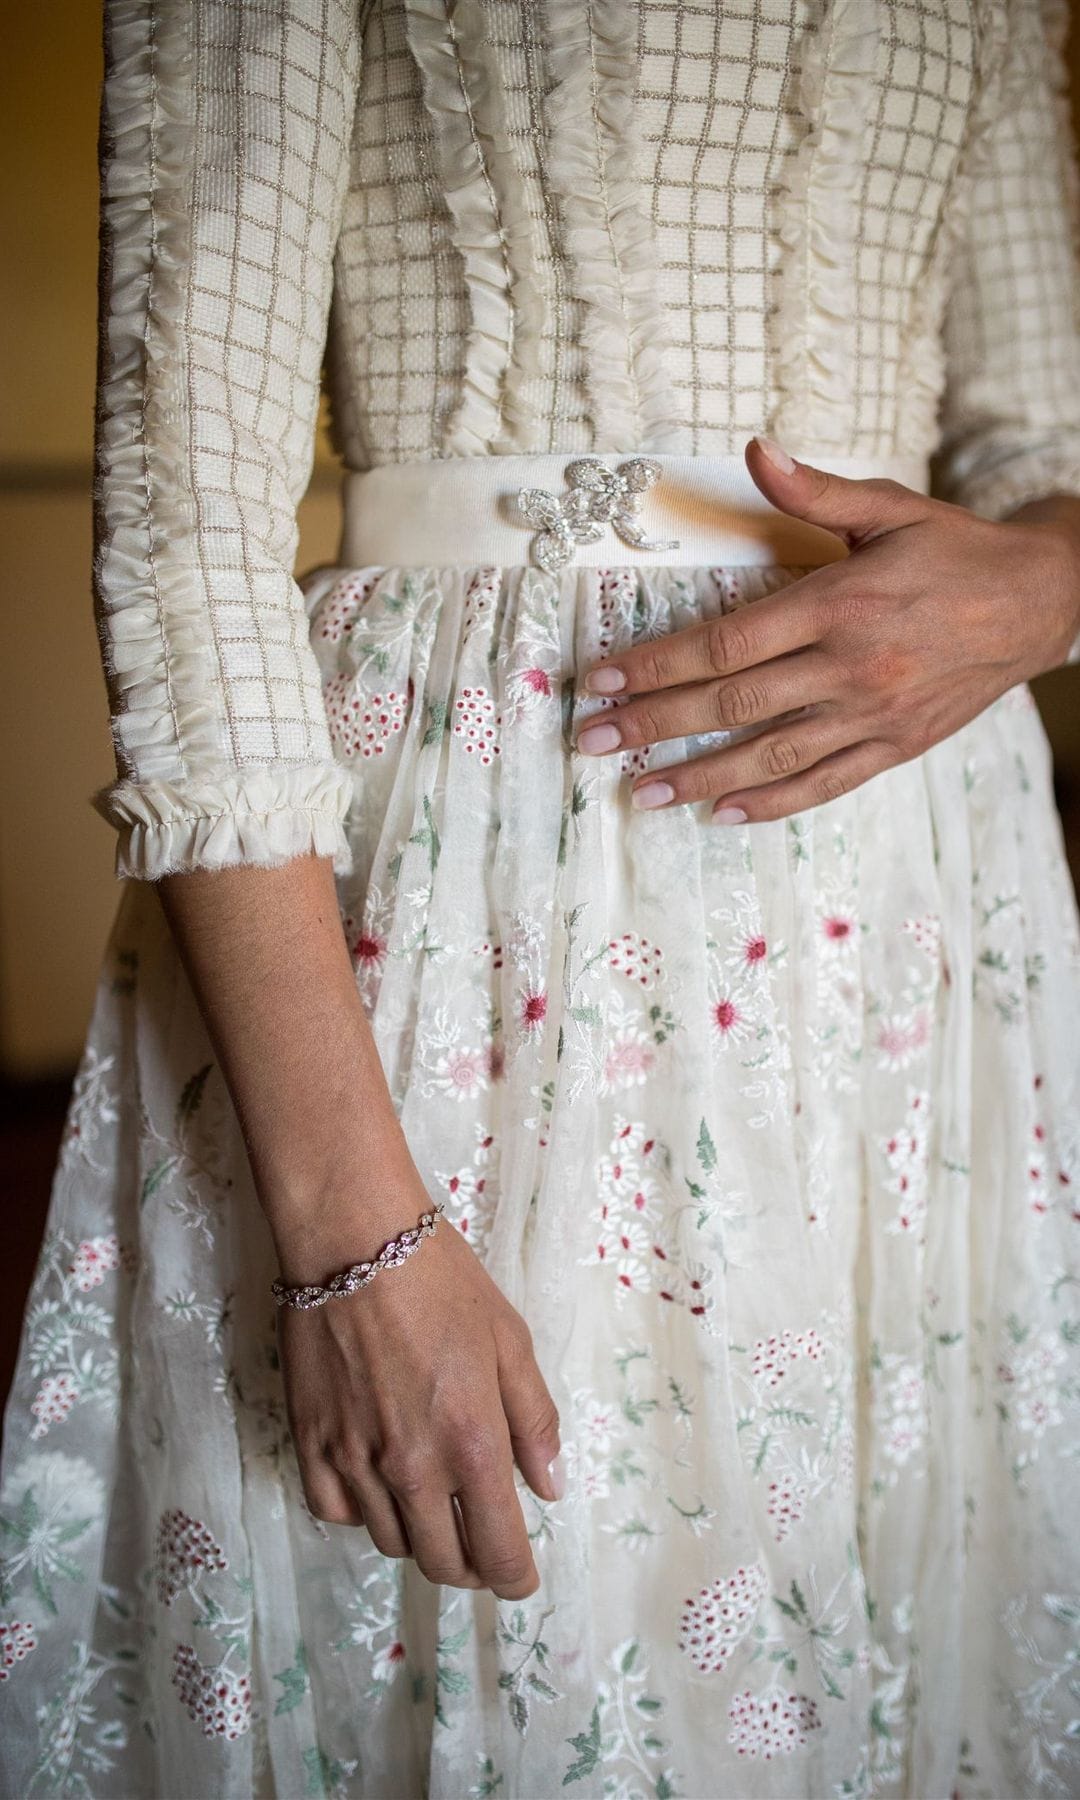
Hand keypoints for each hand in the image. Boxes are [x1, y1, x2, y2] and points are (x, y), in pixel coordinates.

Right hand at [274, 1188, 562, 1598]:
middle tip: (483, 1543)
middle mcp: (412, 1469)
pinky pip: (338, 1513)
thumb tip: (549, 1487)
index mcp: (472, 1445)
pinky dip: (364, 1513)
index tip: (521, 1577)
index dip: (515, 1577)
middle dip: (473, 1565)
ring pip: (392, 1542)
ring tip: (436, 1507)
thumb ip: (534, 1420)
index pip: (498, 1551)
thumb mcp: (509, 1341)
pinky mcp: (311, 1445)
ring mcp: (355, 1462)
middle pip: (444, 1562)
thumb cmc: (441, 1282)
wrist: (352, 1243)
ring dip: (422, 1538)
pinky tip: (380, 1483)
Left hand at [575, 435, 1079, 822]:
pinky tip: (724, 814)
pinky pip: (824, 783)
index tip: (604, 680)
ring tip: (640, 791)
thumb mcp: (891, 508)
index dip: (658, 664)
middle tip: (592, 742)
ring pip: (770, 753)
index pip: (726, 642)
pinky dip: (772, 803)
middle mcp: (851, 665)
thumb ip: (816, 489)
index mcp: (839, 603)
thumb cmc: (955, 552)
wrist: (1039, 604)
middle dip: (654, 724)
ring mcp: (872, 713)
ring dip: (699, 776)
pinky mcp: (895, 747)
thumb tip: (756, 449)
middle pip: (733, 703)